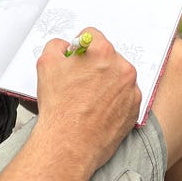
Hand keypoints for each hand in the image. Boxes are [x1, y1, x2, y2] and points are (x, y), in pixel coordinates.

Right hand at [34, 27, 140, 173]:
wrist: (69, 144)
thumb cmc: (59, 107)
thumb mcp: (46, 64)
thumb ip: (57, 46)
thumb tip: (64, 47)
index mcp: (102, 51)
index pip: (92, 36)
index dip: (80, 48)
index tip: (76, 60)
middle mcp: (122, 67)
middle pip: (107, 56)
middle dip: (94, 65)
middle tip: (80, 83)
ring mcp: (131, 89)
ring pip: (117, 76)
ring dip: (106, 82)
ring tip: (88, 100)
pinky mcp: (135, 108)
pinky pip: (125, 96)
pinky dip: (114, 100)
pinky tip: (98, 110)